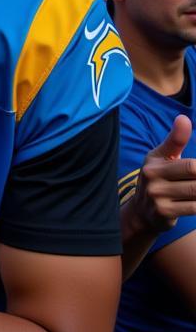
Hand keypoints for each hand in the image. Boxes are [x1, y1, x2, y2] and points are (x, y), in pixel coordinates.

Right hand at [127, 114, 195, 233]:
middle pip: (194, 173)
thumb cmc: (158, 179)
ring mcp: (157, 196)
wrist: (141, 213)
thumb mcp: (161, 158)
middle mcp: (152, 177)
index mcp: (154, 161)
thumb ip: (176, 140)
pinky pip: (194, 208)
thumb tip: (184, 118)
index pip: (189, 163)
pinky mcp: (164, 212)